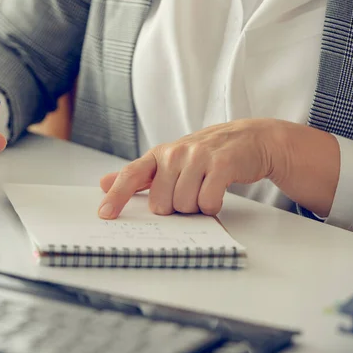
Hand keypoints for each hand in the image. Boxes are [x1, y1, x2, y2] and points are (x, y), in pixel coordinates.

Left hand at [98, 119, 278, 218]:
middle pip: (161, 204)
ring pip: (184, 205)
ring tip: (205, 189)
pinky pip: (208, 202)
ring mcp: (198, 157)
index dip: (116, 196)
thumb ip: (137, 176)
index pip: (131, 175)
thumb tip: (103, 183)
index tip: (104, 214)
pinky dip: (212, 206)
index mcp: (158, 154)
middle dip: (176, 208)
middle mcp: (175, 153)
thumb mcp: (168, 161)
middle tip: (190, 191)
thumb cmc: (204, 155)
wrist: (249, 138)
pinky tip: (216, 194)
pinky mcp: (221, 164)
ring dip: (196, 207)